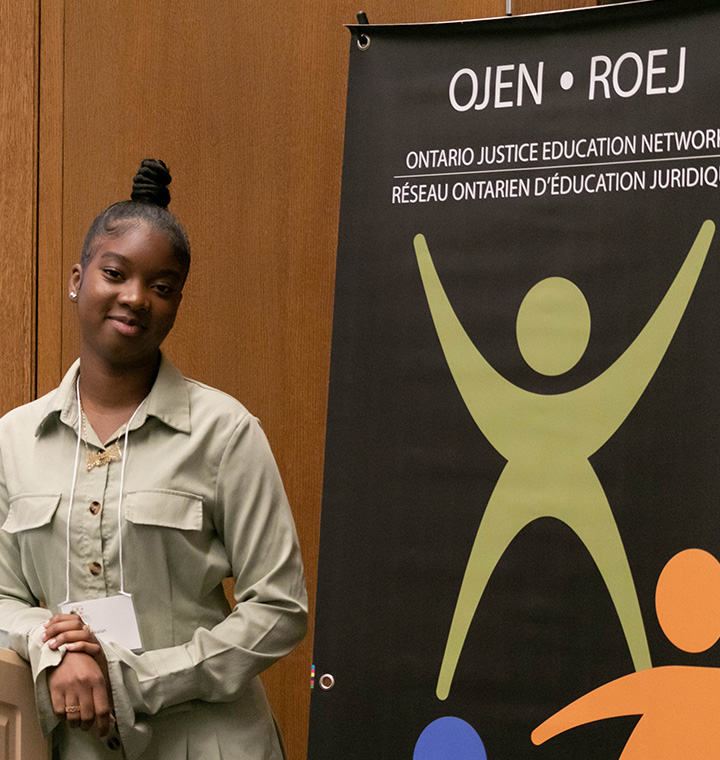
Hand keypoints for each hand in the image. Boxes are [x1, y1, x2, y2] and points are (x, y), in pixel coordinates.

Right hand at [43, 615, 112, 737]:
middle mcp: (84, 685)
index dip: (103, 725)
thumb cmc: (84, 664)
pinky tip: (66, 713)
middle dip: (88, 726)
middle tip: (87, 725)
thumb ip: (102, 694)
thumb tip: (109, 716)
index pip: (103, 709)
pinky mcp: (55, 690)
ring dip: (75, 724)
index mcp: (97, 681)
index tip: (103, 733)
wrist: (64, 650)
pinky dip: (63, 717)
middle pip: (88, 717)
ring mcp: (69, 687)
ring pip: (73, 718)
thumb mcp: (97, 675)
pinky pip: (60, 713)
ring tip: (77, 721)